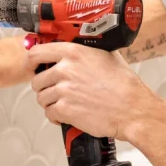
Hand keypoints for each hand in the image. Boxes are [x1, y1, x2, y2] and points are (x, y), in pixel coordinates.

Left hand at [28, 42, 161, 141]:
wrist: (132, 109)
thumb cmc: (124, 84)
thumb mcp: (107, 55)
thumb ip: (86, 50)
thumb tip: (74, 49)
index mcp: (73, 52)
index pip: (36, 53)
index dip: (32, 62)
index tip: (34, 67)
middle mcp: (65, 70)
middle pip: (37, 80)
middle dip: (45, 87)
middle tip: (56, 91)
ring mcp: (63, 90)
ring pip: (42, 98)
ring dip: (50, 103)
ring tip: (65, 104)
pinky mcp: (65, 110)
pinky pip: (49, 113)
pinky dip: (56, 116)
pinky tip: (67, 115)